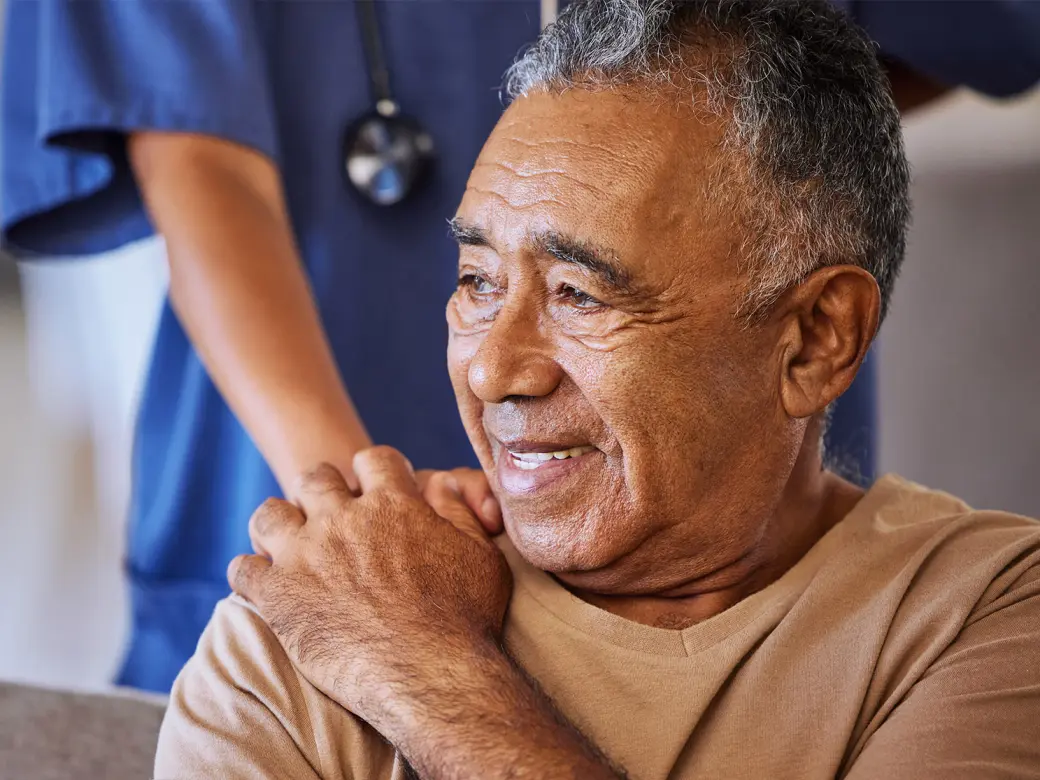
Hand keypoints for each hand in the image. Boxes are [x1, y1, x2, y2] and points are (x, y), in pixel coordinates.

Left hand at [227, 446, 512, 733]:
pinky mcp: (278, 594)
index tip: (376, 490)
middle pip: (316, 478)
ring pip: (269, 513)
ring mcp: (306, 554)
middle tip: (329, 518)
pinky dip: (251, 574)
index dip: (375, 472)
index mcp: (394, 503)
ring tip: (288, 546)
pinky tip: (265, 587)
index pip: (374, 459)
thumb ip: (459, 512)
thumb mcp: (482, 555)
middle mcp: (345, 518)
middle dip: (322, 492)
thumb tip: (441, 484)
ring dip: (278, 525)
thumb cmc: (465, 620)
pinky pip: (243, 569)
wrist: (431, 676)